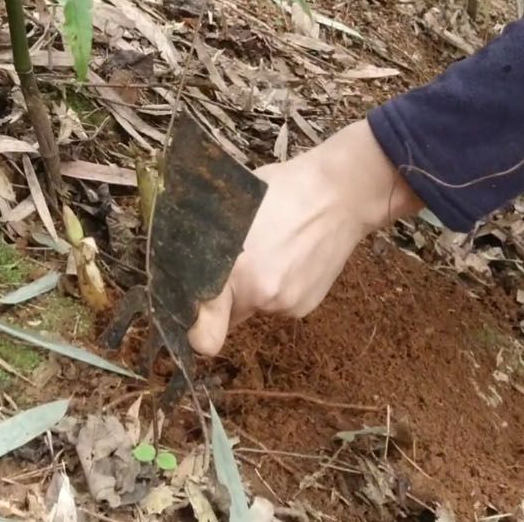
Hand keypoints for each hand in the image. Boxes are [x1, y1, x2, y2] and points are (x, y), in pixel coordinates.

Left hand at [186, 118, 423, 355]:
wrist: (342, 194)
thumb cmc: (283, 190)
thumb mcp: (233, 207)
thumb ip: (207, 246)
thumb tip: (181, 268)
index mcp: (236, 273)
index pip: (203, 333)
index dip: (194, 328)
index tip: (193, 319)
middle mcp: (261, 298)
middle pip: (228, 314)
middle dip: (227, 296)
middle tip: (241, 260)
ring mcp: (287, 305)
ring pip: (256, 307)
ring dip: (256, 290)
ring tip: (275, 250)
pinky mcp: (307, 305)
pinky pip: (280, 304)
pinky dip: (281, 288)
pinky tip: (293, 257)